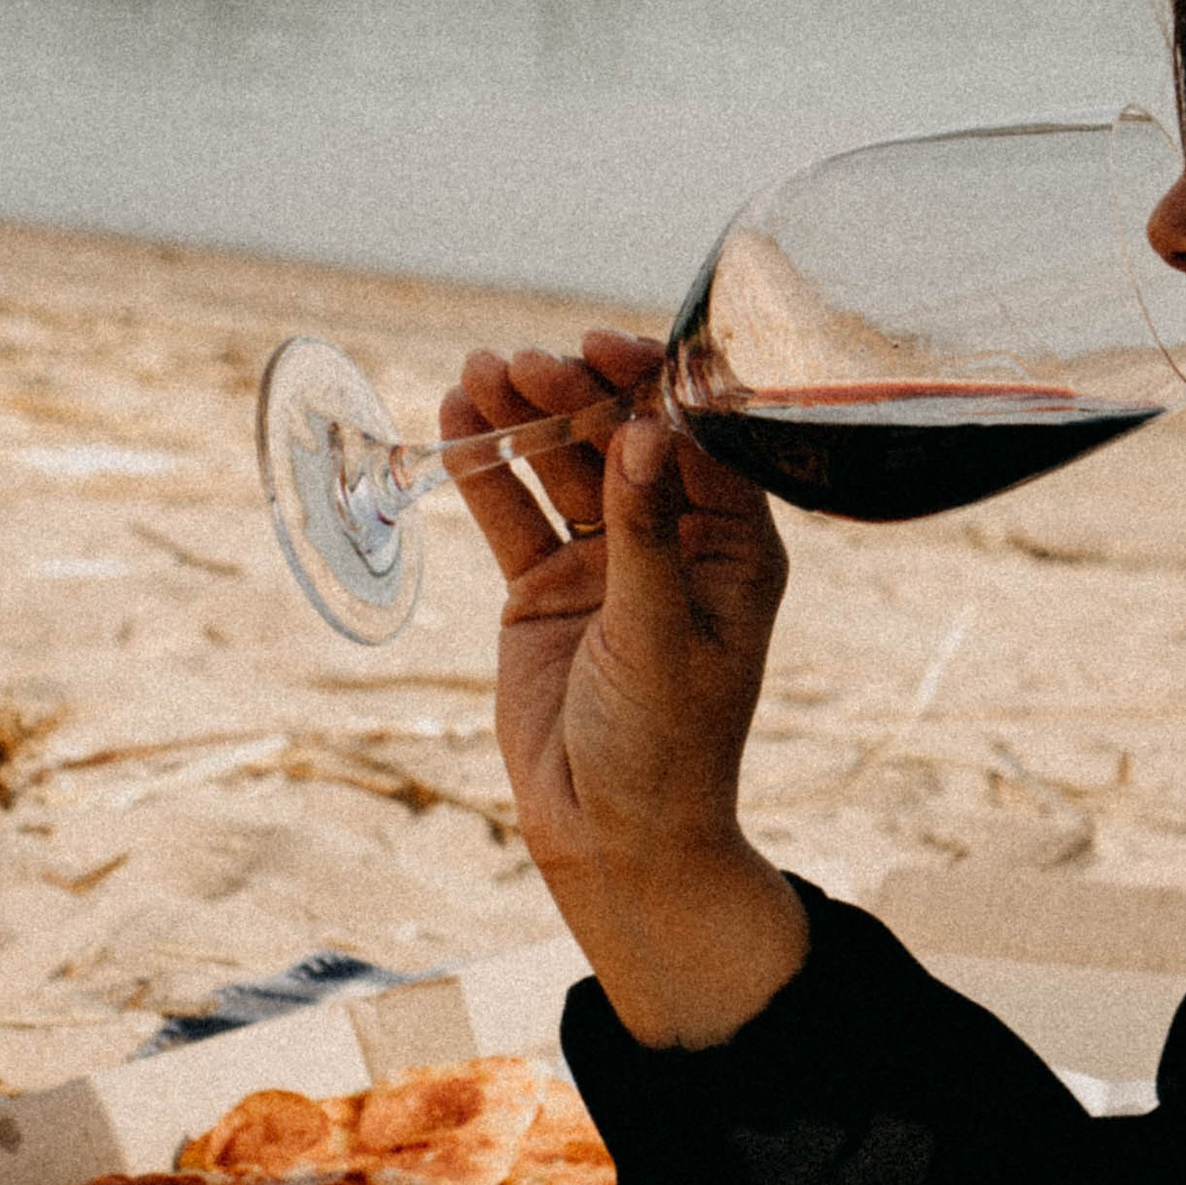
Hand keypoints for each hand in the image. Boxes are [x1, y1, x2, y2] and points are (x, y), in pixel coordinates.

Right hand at [441, 336, 805, 1047]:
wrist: (610, 835)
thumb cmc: (665, 744)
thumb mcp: (659, 635)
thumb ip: (642, 533)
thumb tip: (642, 432)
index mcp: (733, 548)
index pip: (695, 442)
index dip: (649, 388)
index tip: (600, 348)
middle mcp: (672, 542)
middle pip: (620, 443)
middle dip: (573, 398)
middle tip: (522, 363)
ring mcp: (605, 563)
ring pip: (561, 469)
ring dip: (522, 420)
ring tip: (476, 372)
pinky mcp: (545, 589)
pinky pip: (513, 514)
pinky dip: (484, 469)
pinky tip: (452, 420)